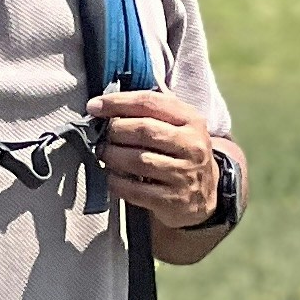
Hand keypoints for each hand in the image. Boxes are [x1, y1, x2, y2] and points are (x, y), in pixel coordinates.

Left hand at [92, 88, 226, 229]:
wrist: (205, 195)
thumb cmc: (181, 152)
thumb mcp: (179, 125)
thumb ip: (152, 108)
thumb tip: (108, 99)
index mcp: (191, 120)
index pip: (151, 102)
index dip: (118, 102)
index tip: (94, 106)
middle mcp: (192, 145)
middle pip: (144, 130)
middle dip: (114, 131)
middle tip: (100, 135)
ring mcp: (184, 174)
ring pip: (138, 161)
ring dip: (112, 156)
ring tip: (103, 154)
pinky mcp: (173, 200)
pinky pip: (136, 190)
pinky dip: (117, 182)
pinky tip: (112, 177)